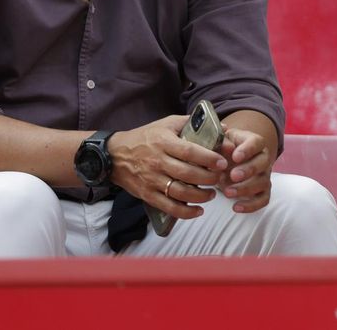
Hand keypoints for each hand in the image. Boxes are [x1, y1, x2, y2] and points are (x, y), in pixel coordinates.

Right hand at [108, 115, 226, 222]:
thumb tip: (222, 128)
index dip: (208, 158)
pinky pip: (169, 207)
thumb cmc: (144, 138)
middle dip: (209, 178)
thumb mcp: (165, 124)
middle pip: (188, 174)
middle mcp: (157, 161)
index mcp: (162, 142)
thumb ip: (190, 124)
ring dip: (201, 196)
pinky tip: (199, 210)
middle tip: (218, 178)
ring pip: (181, 192)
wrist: (114, 155)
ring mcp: (152, 179)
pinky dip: (186, 212)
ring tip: (212, 194)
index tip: (222, 163)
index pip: (189, 151)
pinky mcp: (148, 194)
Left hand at [216, 126, 274, 212]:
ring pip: (263, 182)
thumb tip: (227, 147)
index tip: (235, 157)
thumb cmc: (223, 146)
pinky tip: (236, 207)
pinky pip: (263, 199)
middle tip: (233, 176)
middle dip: (248, 170)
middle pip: (263, 163)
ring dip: (245, 189)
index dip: (248, 150)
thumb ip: (222, 142)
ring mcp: (264, 175)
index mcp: (253, 141)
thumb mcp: (220, 140)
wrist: (227, 157)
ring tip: (227, 192)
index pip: (256, 142)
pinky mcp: (263, 190)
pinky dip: (251, 205)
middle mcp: (263, 158)